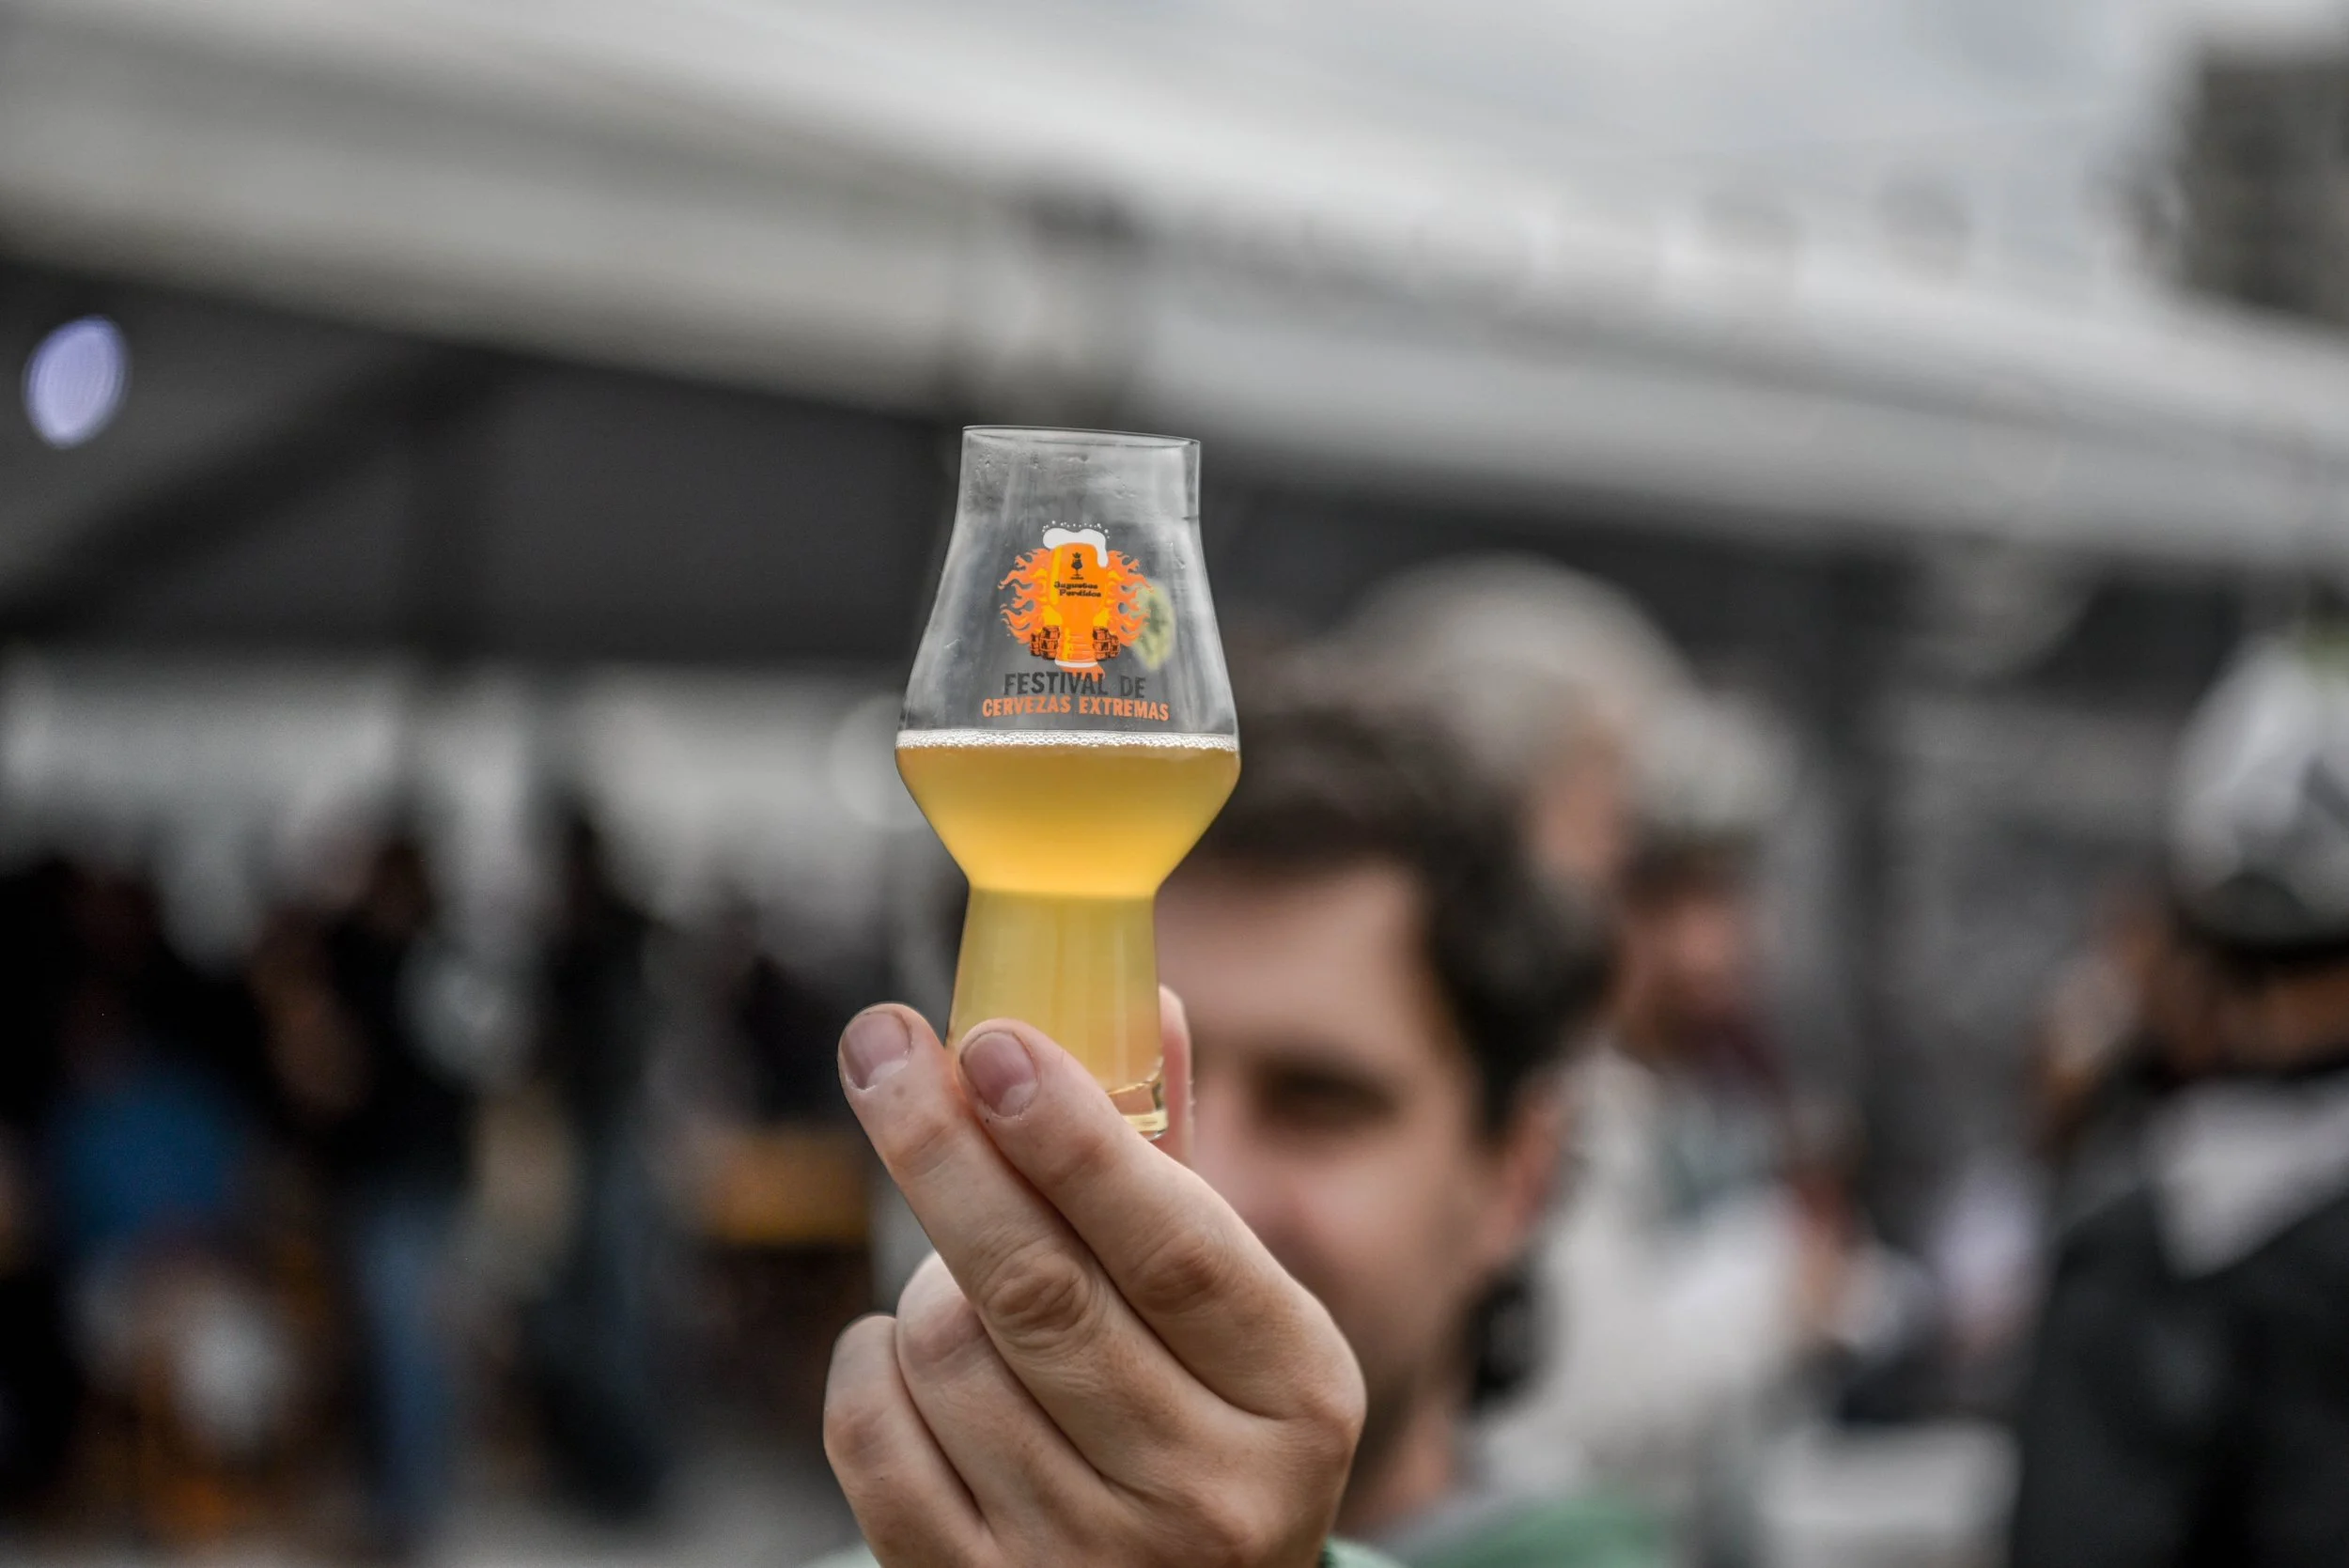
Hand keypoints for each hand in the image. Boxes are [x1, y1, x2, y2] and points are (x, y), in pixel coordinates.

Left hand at [825, 990, 1364, 1566]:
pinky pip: (874, 1438)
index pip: (1172, 1243)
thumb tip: (1137, 995)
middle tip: (880, 1045)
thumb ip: (1176, 1165)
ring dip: (928, 1281)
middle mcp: (1207, 1493)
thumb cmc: (1205, 1425)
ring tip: (964, 1280)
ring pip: (945, 1353)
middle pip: (1038, 1289)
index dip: (1072, 1134)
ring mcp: (1090, 1562)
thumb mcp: (1239, 1314)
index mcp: (1297, 1395)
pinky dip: (870, 1365)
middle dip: (945, 1149)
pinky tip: (907, 1351)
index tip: (992, 1040)